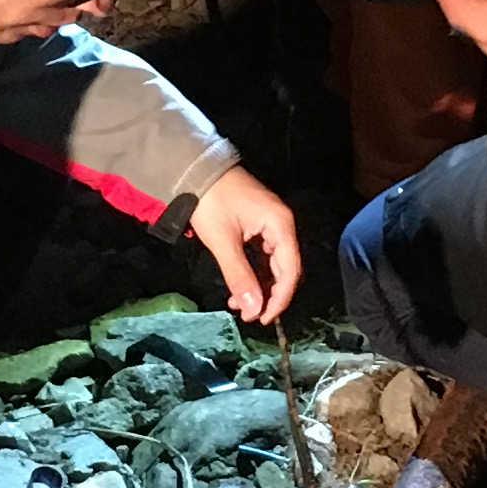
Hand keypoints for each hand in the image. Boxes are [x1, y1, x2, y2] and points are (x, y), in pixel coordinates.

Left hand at [188, 167, 300, 322]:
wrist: (196, 169)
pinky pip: (263, 253)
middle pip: (285, 268)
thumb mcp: (223, 242)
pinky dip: (254, 271)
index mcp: (280, 225)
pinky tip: (239, 285)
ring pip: (274, 263)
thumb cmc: (210, 202)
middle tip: (249, 314)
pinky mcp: (259, 222)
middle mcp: (282, 223)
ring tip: (238, 303)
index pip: (290, 270)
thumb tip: (253, 309)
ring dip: (259, 284)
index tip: (262, 318)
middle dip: (268, 294)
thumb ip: (240, 276)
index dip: (279, 298)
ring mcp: (271, 222)